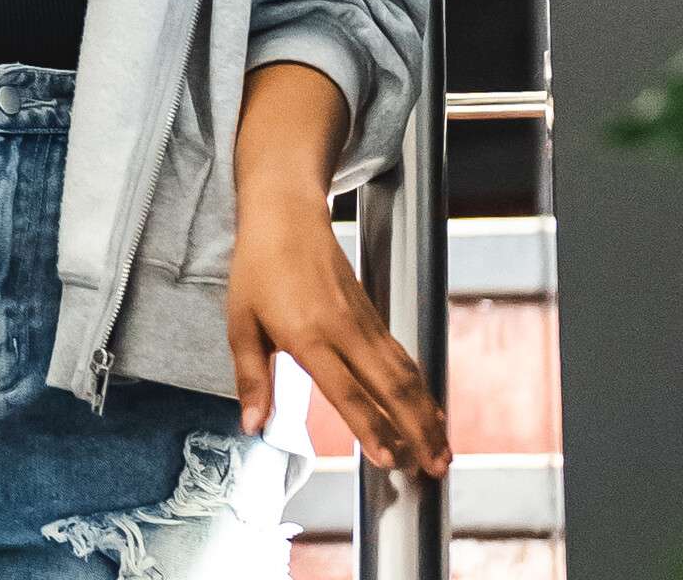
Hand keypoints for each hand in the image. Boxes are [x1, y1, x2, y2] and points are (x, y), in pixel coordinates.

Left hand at [228, 194, 448, 477]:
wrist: (287, 214)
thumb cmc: (258, 268)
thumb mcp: (240, 324)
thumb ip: (250, 379)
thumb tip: (252, 425)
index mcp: (307, 336)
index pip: (347, 392)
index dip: (371, 428)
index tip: (389, 461)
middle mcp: (344, 331)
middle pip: (391, 387)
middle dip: (418, 431)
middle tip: (435, 468)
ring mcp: (364, 322)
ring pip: (405, 374)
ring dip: (427, 413)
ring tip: (442, 450)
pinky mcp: (372, 315)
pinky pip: (401, 357)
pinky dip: (420, 388)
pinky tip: (429, 409)